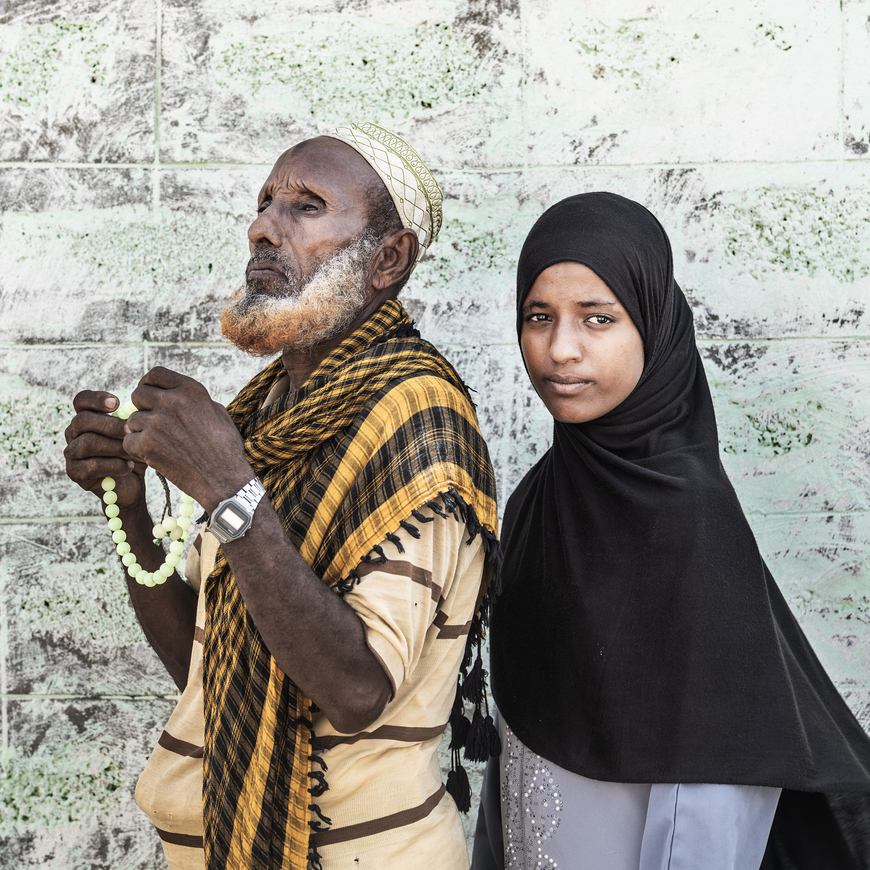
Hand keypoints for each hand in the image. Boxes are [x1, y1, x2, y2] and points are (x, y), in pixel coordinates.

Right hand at [64, 391, 145, 508]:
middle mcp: (73, 433)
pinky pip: (92, 466)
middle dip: (111, 425)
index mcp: (86, 419)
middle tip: (131, 431)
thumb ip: (131, 419)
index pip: (81, 401)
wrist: (132, 484)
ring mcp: (72, 453)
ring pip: (88, 443)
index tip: (117, 404)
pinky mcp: (75, 473)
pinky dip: (114, 465)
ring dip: (115, 447)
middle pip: (83, 420)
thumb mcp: (135, 434)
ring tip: (133, 452)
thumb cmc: (133, 453)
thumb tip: (136, 409)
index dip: (96, 399)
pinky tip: (129, 466)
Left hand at [122, 367, 252, 511]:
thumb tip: (175, 393)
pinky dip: (137, 451)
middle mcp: (173, 402)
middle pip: (138, 394)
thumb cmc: (224, 448)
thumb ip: (194, 400)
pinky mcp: (147, 445)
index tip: (149, 395)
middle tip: (152, 423)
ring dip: (140, 432)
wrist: (224, 479)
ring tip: (159, 444)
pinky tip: (154, 456)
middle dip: (142, 408)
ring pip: (131, 421)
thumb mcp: (217, 413)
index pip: (155, 374)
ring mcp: (158, 423)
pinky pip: (128, 442)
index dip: (148, 383)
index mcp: (191, 390)